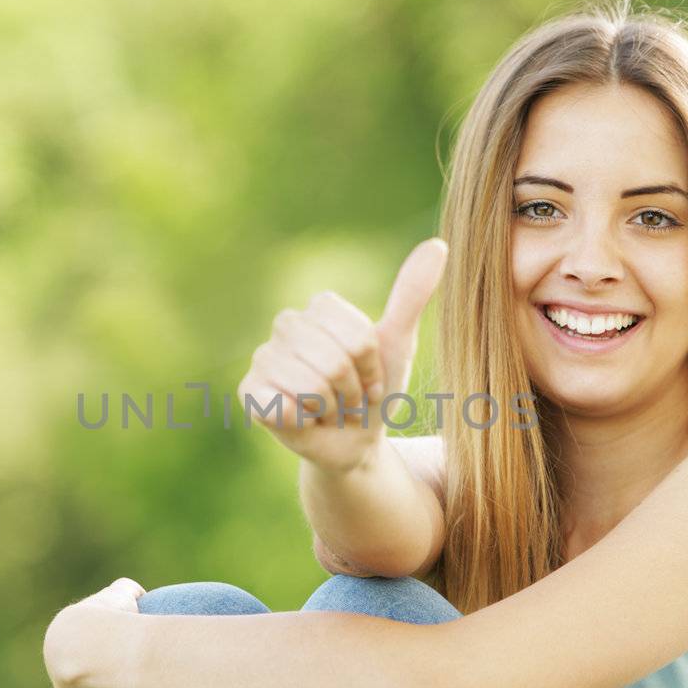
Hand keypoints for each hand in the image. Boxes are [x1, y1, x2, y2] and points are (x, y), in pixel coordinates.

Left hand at [43, 577, 145, 687]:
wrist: (88, 646)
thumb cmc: (112, 619)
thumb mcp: (124, 596)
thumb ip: (130, 592)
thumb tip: (138, 595)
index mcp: (75, 637)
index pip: (84, 644)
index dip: (97, 649)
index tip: (110, 658)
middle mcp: (69, 667)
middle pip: (78, 680)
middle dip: (89, 687)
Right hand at [237, 237, 447, 472]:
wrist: (353, 442)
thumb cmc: (374, 392)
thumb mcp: (397, 345)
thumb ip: (411, 295)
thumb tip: (438, 245)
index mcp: (320, 308)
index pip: (357, 336)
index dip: (371, 366)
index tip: (370, 377)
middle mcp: (286, 325)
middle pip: (335, 360)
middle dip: (352, 390)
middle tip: (348, 398)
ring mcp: (263, 357)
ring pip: (311, 385)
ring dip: (331, 409)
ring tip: (328, 409)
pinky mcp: (250, 391)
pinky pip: (283, 405)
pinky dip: (304, 421)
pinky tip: (302, 420)